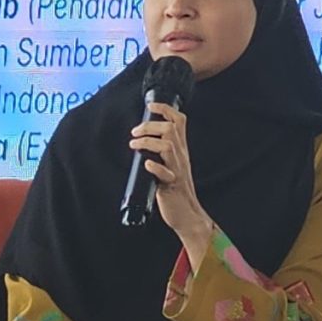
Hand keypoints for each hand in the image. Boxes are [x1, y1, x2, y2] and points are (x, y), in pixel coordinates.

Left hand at [130, 103, 213, 268]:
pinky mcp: (171, 186)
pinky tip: (147, 165)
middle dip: (150, 126)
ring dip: (148, 142)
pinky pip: (165, 174)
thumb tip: (142, 141)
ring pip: (167, 146)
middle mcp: (181, 157)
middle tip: (135, 133)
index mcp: (181, 150)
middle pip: (171, 129)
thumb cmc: (177, 191)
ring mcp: (176, 171)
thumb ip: (162, 153)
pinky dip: (155, 167)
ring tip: (134, 145)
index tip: (150, 106)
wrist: (188, 214)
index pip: (179, 121)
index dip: (165, 109)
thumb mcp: (172, 165)